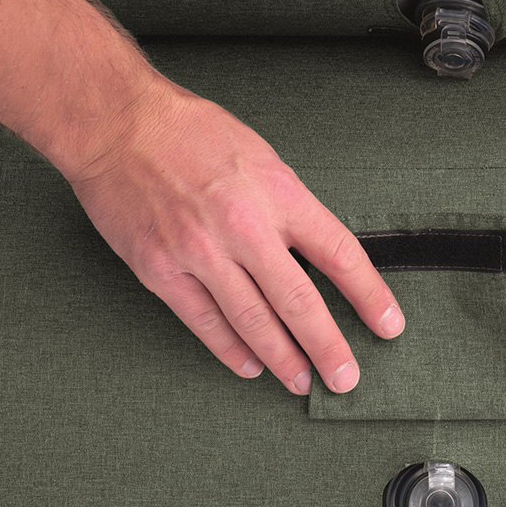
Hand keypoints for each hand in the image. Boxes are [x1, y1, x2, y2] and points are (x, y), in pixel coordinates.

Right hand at [63, 79, 405, 395]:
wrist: (117, 124)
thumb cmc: (190, 131)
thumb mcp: (258, 155)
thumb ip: (286, 203)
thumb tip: (313, 251)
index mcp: (276, 190)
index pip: (339, 252)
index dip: (369, 294)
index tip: (388, 323)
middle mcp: (243, 224)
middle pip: (299, 300)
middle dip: (328, 346)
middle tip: (346, 378)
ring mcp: (200, 251)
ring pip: (252, 320)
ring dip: (283, 358)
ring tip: (302, 381)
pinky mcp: (161, 269)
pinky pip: (204, 321)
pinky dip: (230, 349)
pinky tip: (249, 365)